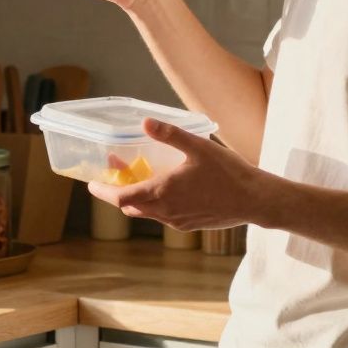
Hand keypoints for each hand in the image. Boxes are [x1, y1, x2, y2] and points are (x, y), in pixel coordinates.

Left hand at [88, 117, 267, 230]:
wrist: (255, 200)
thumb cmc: (228, 173)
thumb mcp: (197, 146)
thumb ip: (169, 135)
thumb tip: (145, 122)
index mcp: (162, 193)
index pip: (120, 198)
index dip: (103, 191)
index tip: (92, 184)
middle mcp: (165, 212)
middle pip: (130, 207)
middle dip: (118, 192)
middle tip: (115, 175)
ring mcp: (177, 221)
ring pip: (147, 213)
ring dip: (137, 198)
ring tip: (139, 178)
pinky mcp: (189, 225)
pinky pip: (163, 216)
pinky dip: (155, 204)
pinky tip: (166, 188)